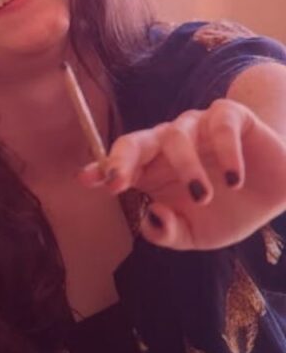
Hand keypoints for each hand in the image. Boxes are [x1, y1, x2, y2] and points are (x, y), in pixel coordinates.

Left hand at [80, 98, 285, 250]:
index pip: (119, 164)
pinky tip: (233, 179)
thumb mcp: (196, 235)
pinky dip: (224, 152)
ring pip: (175, 135)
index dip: (101, 169)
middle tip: (119, 182)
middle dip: (121, 159)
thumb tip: (150, 216)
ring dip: (185, 167)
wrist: (281, 194)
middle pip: (134, 141)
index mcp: (152, 170)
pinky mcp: (231, 117)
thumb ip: (168, 232)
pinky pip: (219, 125)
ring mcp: (198, 127)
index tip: (86, 180)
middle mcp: (168, 144)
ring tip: (204, 197)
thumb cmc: (230, 211)